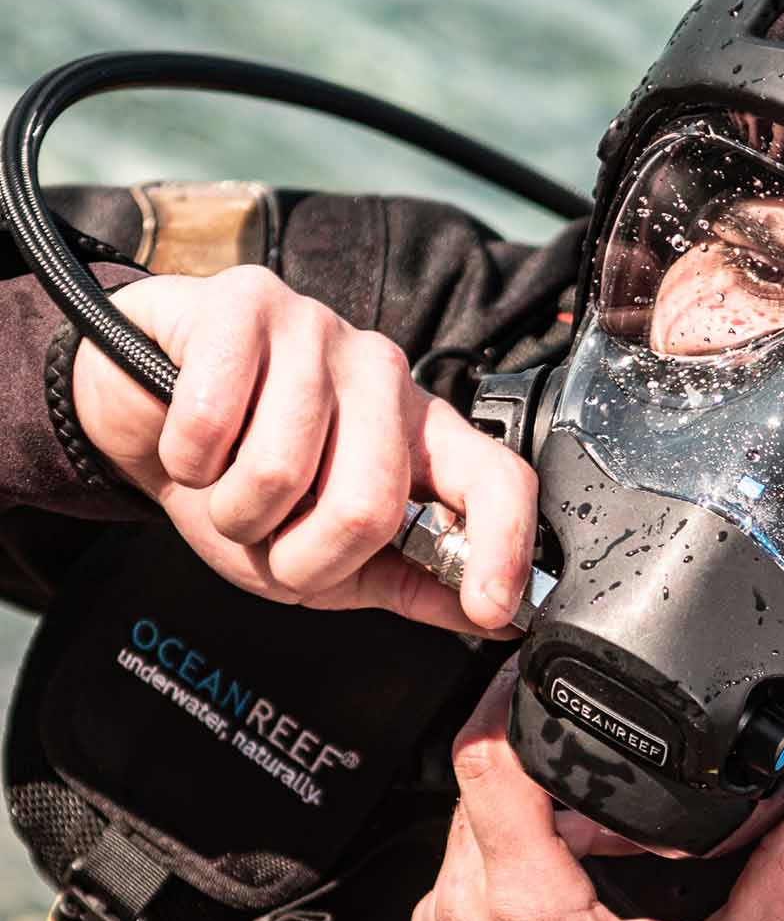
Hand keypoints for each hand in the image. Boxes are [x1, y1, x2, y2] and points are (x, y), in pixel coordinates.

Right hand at [72, 267, 534, 636]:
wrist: (141, 412)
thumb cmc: (241, 482)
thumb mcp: (327, 554)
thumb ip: (410, 580)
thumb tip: (496, 618)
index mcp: (421, 435)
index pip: (497, 478)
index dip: (504, 545)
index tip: (491, 607)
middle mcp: (386, 375)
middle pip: (369, 504)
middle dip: (301, 558)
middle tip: (270, 539)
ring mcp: (321, 330)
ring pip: (281, 471)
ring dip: (231, 511)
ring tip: (224, 482)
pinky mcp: (249, 302)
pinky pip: (213, 422)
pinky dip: (184, 459)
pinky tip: (192, 439)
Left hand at [412, 672, 783, 920]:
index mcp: (530, 903)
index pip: (490, 760)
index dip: (511, 695)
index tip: (541, 663)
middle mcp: (467, 906)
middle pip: (489, 774)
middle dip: (555, 752)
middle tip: (619, 763)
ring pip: (477, 810)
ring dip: (541, 798)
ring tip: (612, 829)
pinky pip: (470, 853)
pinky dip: (521, 840)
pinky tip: (579, 867)